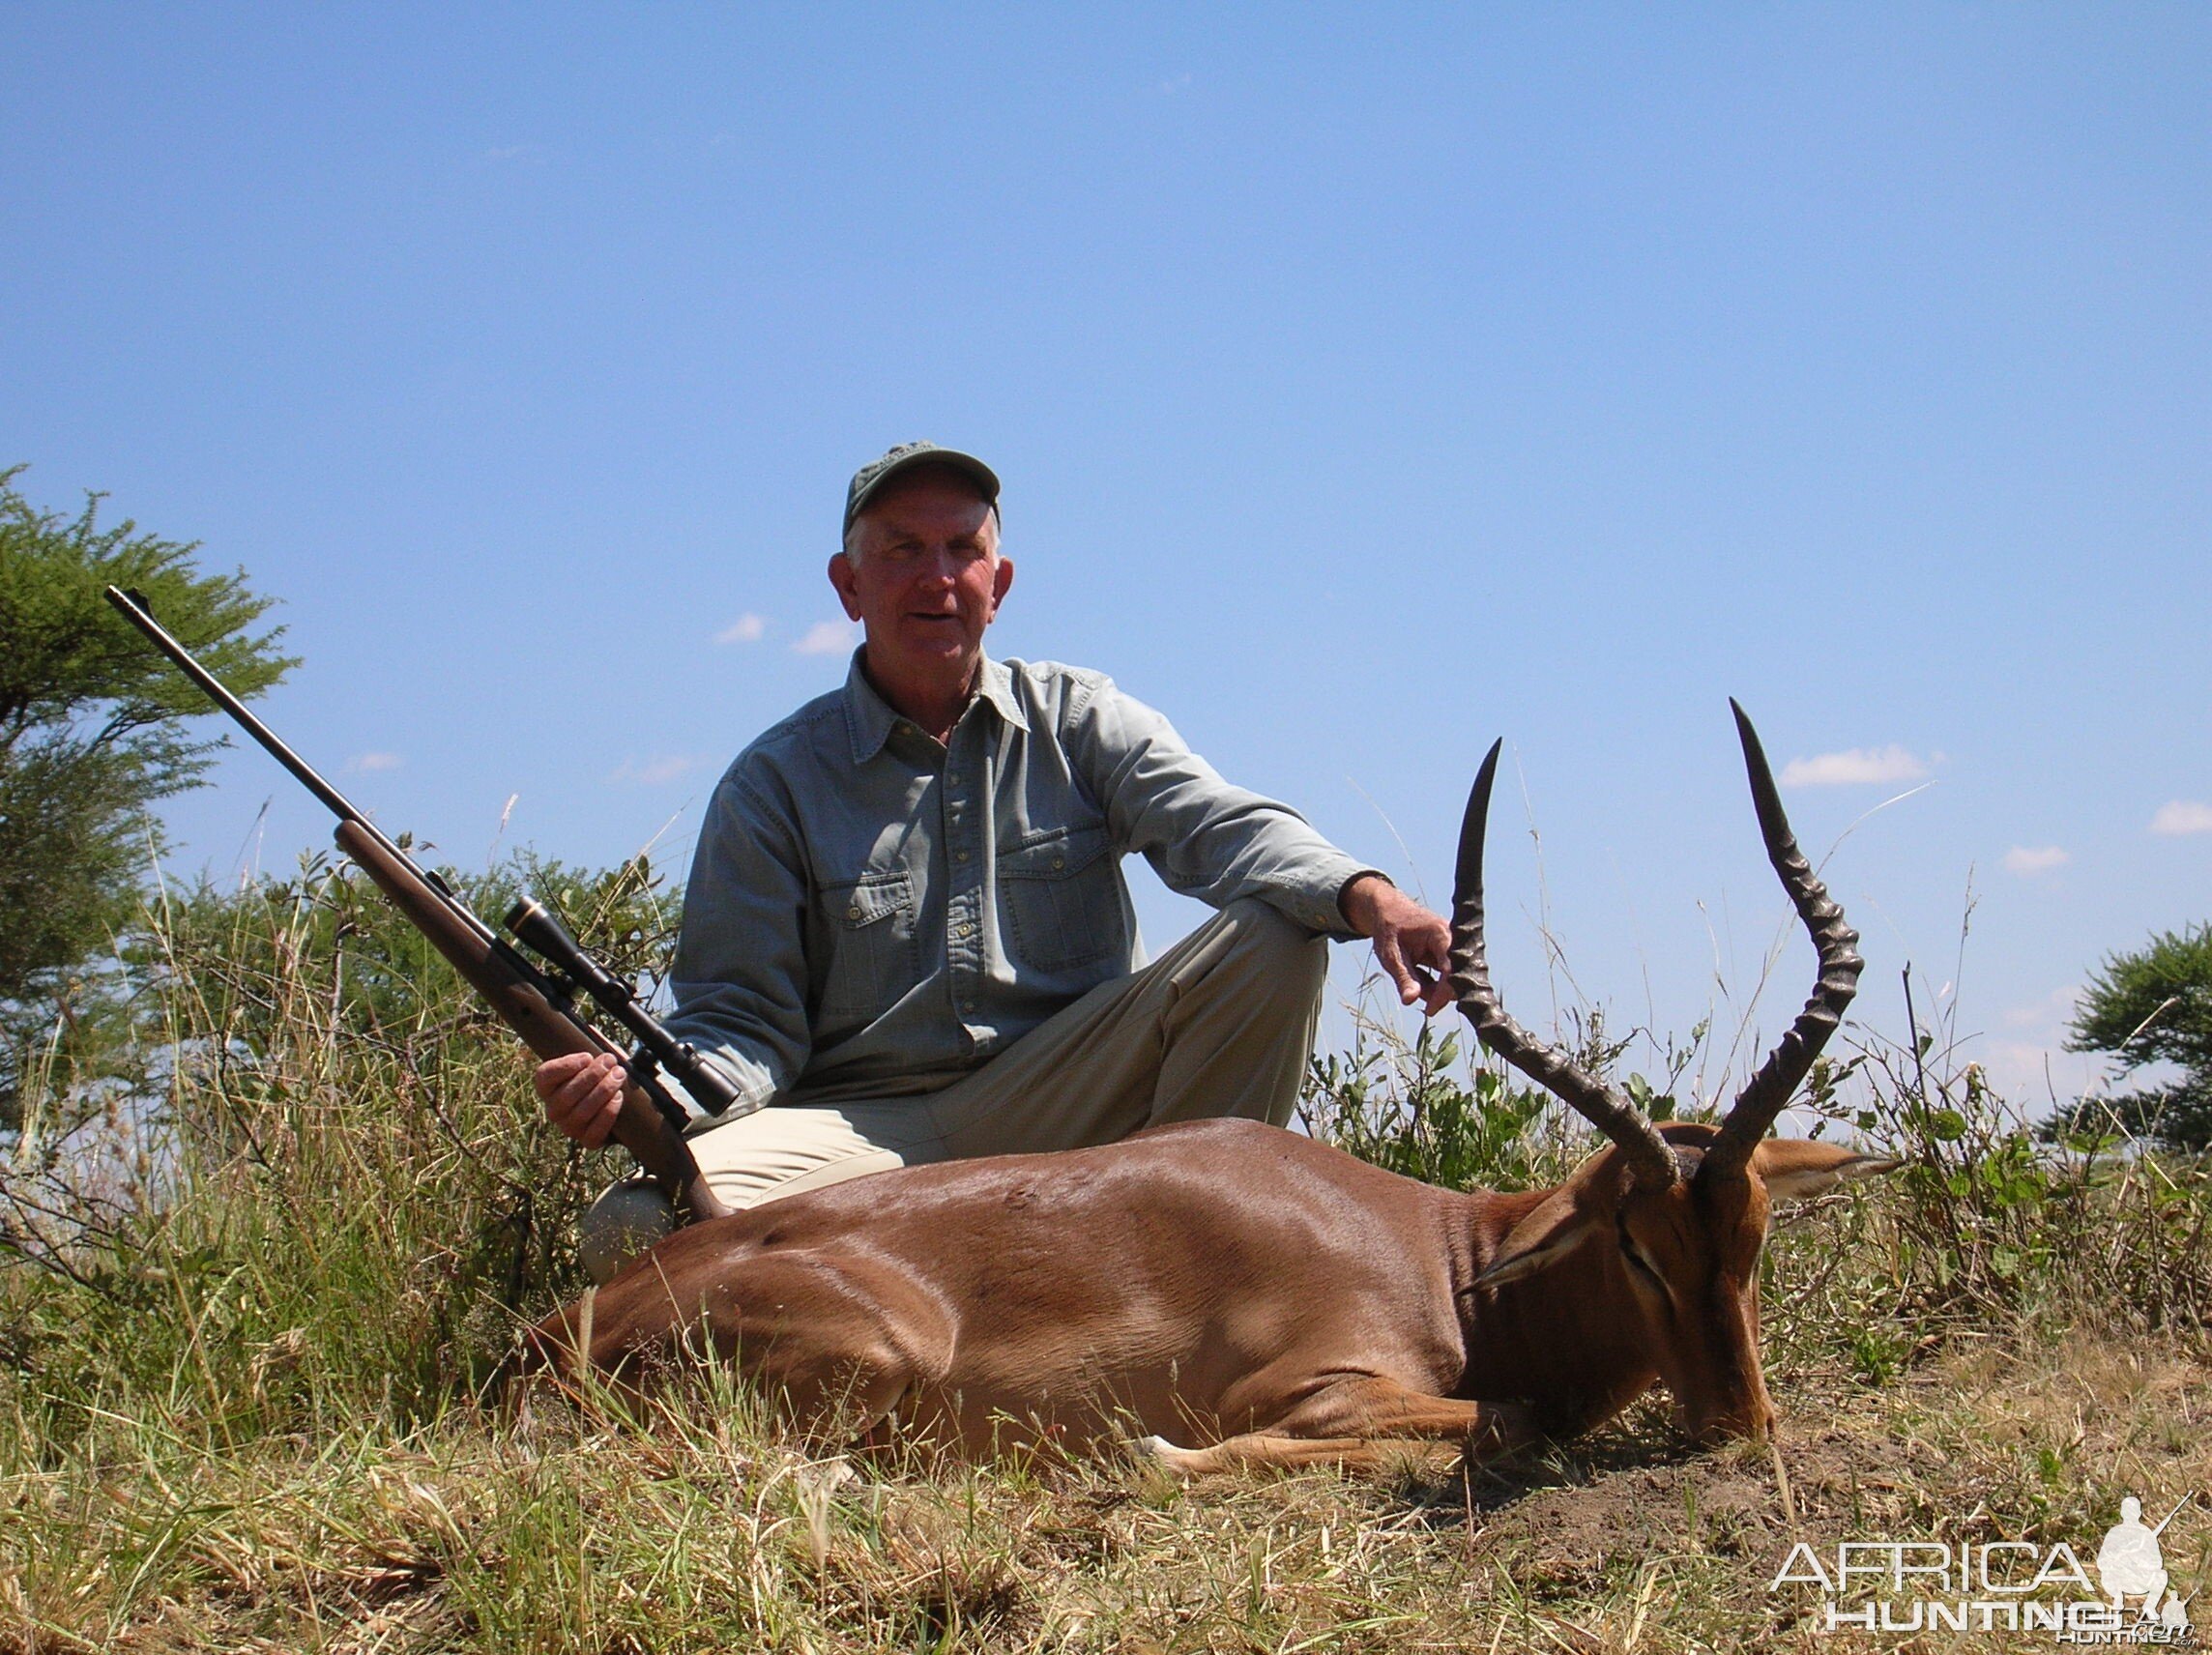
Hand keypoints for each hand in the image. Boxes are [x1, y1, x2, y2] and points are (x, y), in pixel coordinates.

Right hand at [534, 1050, 625, 1147]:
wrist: (622, 1105)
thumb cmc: (603, 1075)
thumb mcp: (595, 1057)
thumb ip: (593, 1044)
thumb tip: (598, 1038)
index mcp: (548, 1087)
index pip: (545, 1077)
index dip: (565, 1066)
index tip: (588, 1056)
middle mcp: (554, 1110)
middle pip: (566, 1095)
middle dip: (592, 1076)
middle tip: (611, 1062)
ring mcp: (570, 1128)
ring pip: (581, 1112)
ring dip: (603, 1091)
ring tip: (619, 1075)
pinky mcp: (588, 1141)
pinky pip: (594, 1132)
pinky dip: (608, 1113)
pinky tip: (618, 1097)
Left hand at [1339, 873, 1454, 1015]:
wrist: (1391, 914)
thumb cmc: (1389, 930)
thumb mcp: (1390, 955)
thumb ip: (1403, 977)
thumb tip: (1411, 1001)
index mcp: (1441, 934)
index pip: (1451, 970)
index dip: (1443, 993)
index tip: (1430, 1011)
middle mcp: (1455, 941)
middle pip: (1456, 978)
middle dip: (1436, 992)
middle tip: (1411, 992)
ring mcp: (1455, 949)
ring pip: (1452, 981)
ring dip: (1433, 989)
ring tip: (1410, 975)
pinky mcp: (1452, 957)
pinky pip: (1447, 979)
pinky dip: (1431, 984)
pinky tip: (1416, 972)